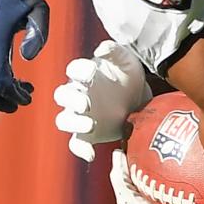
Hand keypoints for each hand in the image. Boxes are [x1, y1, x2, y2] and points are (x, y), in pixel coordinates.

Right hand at [55, 41, 153, 162]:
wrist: (141, 100)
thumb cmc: (128, 76)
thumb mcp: (126, 60)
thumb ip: (114, 51)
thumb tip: (102, 49)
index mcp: (85, 73)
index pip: (74, 69)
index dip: (79, 70)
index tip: (92, 72)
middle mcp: (77, 93)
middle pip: (62, 95)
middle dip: (72, 99)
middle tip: (87, 103)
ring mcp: (80, 114)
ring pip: (64, 119)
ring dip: (74, 123)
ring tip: (90, 125)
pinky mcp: (87, 133)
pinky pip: (76, 142)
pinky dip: (80, 149)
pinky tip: (91, 154)